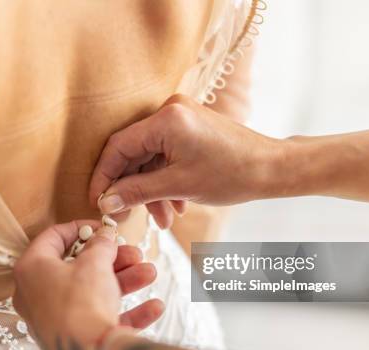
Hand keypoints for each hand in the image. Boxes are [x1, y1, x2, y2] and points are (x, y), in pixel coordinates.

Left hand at [12, 221, 162, 349]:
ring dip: (126, 281)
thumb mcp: (95, 263)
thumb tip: (104, 237)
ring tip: (150, 273)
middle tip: (134, 253)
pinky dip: (128, 312)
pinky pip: (102, 320)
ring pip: (94, 293)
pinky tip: (154, 306)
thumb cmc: (81, 304)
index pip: (52, 237)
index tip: (103, 227)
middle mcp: (38, 295)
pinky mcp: (75, 340)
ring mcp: (56, 319)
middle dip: (113, 259)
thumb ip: (101, 245)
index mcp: (32, 269)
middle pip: (79, 268)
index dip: (81, 228)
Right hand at [89, 94, 283, 222]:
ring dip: (152, 190)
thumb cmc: (232, 174)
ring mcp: (180, 119)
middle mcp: (170, 111)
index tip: (97, 201)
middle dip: (133, 189)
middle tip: (129, 217)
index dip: (104, 176)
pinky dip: (165, 180)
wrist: (271, 168)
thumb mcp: (179, 186)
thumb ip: (137, 192)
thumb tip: (106, 202)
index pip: (118, 146)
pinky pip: (164, 155)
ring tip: (164, 219)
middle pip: (133, 154)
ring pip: (149, 159)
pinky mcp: (188, 128)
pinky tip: (175, 205)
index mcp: (166, 119)